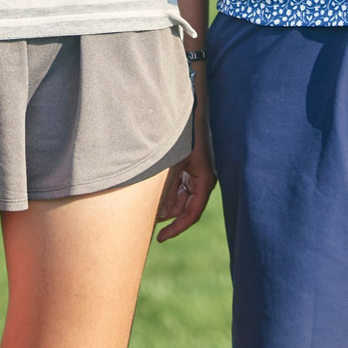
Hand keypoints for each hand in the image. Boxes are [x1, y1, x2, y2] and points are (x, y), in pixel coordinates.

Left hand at [155, 120, 214, 242]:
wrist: (188, 108)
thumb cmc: (183, 134)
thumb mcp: (173, 164)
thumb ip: (167, 189)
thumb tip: (158, 215)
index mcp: (205, 180)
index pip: (191, 214)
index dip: (176, 229)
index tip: (159, 238)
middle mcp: (202, 179)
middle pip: (182, 207)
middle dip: (165, 213)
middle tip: (143, 218)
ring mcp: (195, 173)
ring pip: (177, 197)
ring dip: (162, 200)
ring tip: (143, 199)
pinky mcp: (188, 166)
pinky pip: (175, 185)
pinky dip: (163, 189)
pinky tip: (149, 186)